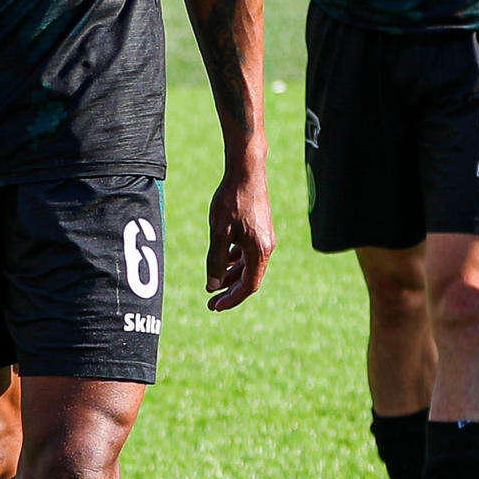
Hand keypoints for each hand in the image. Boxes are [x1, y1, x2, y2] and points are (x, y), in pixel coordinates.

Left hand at [204, 162, 273, 310]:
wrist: (247, 171)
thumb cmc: (231, 201)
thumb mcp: (219, 233)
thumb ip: (216, 261)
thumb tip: (212, 286)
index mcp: (260, 251)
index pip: (249, 286)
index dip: (231, 299)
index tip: (214, 306)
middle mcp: (267, 246)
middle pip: (250, 278)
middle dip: (230, 291)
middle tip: (211, 302)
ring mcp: (265, 237)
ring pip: (250, 265)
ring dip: (233, 276)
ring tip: (215, 283)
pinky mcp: (261, 228)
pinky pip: (250, 252)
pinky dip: (237, 260)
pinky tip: (225, 259)